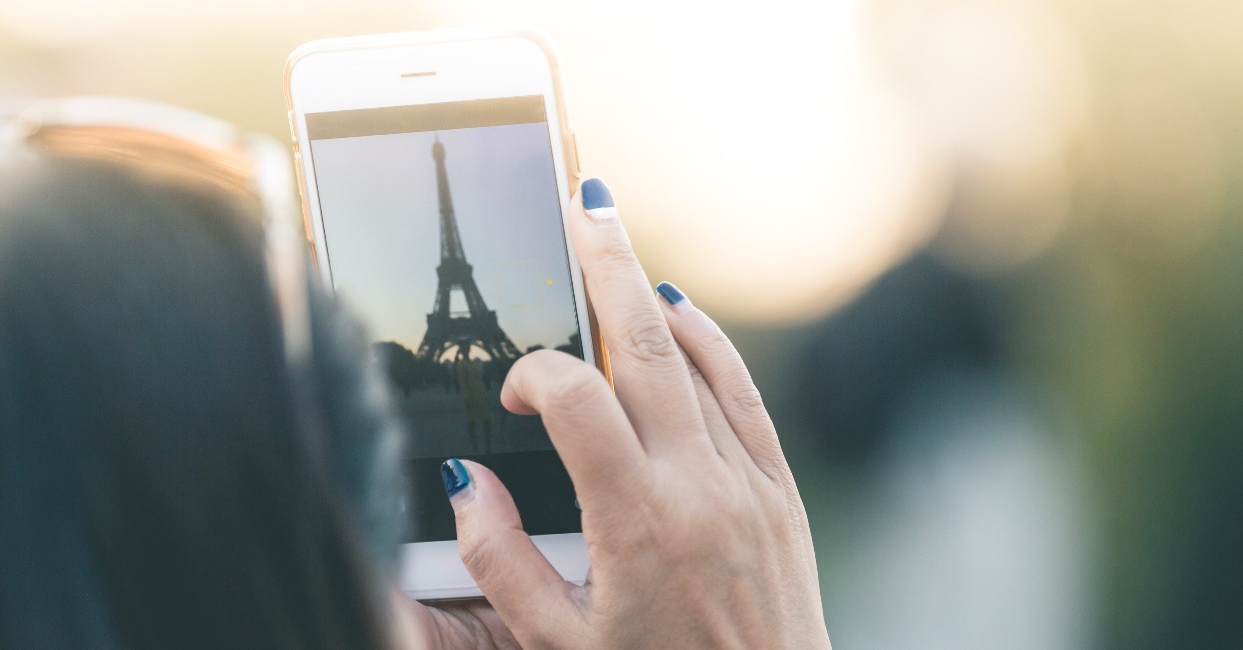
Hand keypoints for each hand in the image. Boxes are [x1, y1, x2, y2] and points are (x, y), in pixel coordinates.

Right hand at [441, 177, 829, 648]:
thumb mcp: (559, 645)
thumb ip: (500, 561)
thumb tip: (464, 481)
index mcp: (635, 521)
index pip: (575, 401)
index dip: (534, 372)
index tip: (513, 389)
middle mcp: (697, 487)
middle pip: (643, 346)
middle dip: (605, 265)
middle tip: (579, 201)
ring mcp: (746, 484)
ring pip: (697, 359)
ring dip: (650, 292)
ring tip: (612, 237)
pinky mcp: (778, 493)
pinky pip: (743, 395)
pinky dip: (708, 344)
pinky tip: (677, 314)